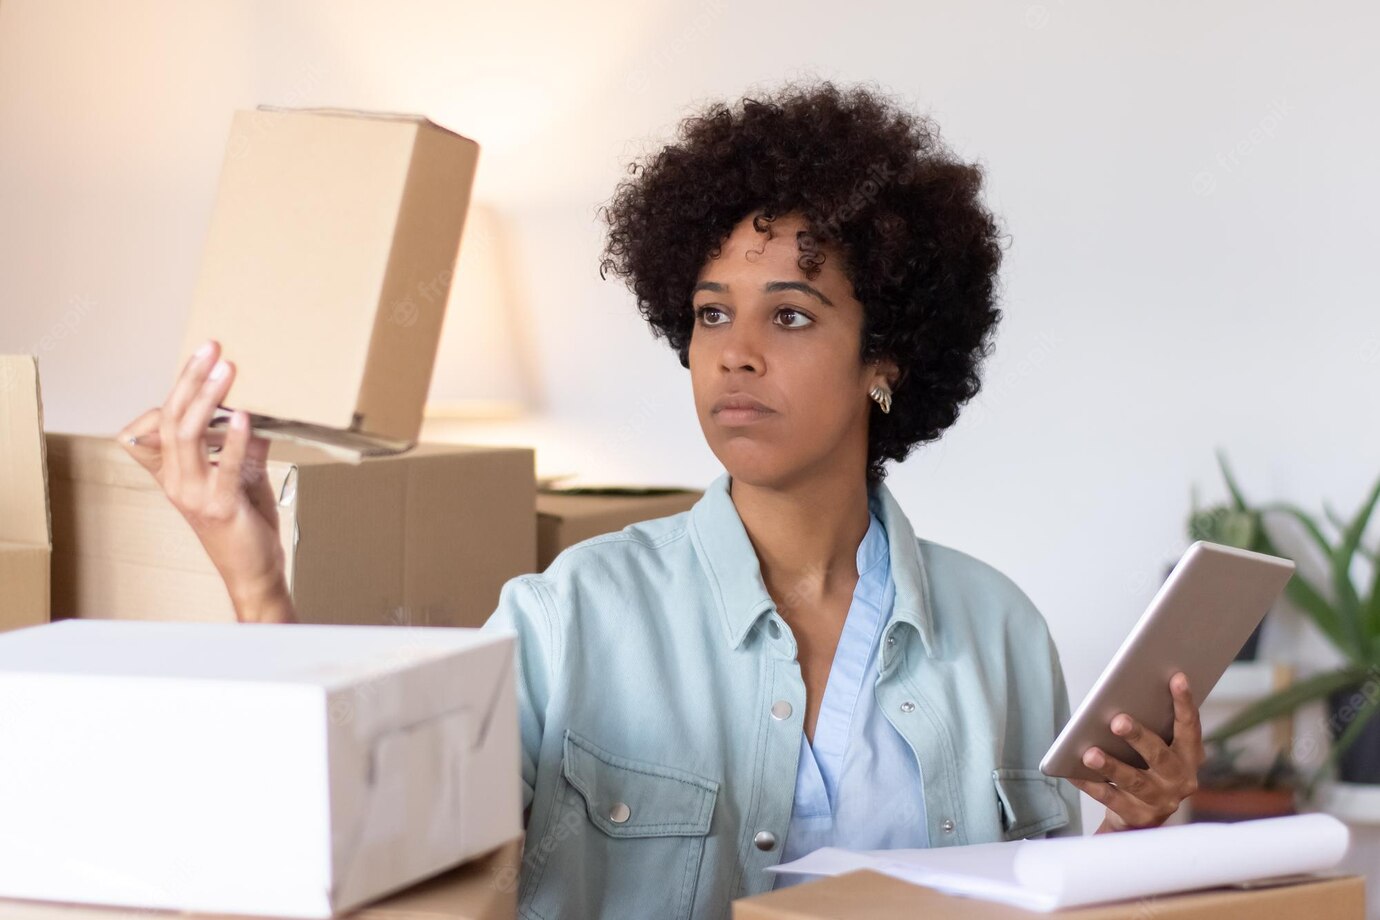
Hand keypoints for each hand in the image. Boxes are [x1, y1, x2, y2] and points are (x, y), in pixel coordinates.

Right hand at [117, 339, 295, 622]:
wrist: (254, 572)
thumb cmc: (247, 526)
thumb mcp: (246, 478)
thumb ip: (246, 448)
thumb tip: (260, 415)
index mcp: (176, 471)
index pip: (163, 419)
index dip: (180, 386)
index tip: (204, 356)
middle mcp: (177, 481)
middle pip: (173, 418)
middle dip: (191, 379)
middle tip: (212, 348)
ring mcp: (195, 494)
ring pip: (189, 435)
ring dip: (209, 399)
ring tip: (227, 370)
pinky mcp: (220, 507)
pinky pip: (224, 467)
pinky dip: (235, 440)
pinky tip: (247, 416)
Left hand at [1069, 671, 1203, 831]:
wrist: (1141, 819)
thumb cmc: (1147, 769)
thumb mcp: (1156, 750)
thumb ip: (1152, 727)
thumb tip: (1126, 693)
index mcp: (1189, 757)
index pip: (1190, 727)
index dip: (1185, 703)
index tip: (1177, 677)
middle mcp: (1180, 780)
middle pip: (1159, 755)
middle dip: (1138, 737)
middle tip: (1118, 720)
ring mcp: (1161, 801)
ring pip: (1134, 780)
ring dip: (1111, 766)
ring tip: (1090, 753)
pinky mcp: (1138, 817)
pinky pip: (1110, 799)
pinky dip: (1091, 785)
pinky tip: (1074, 772)